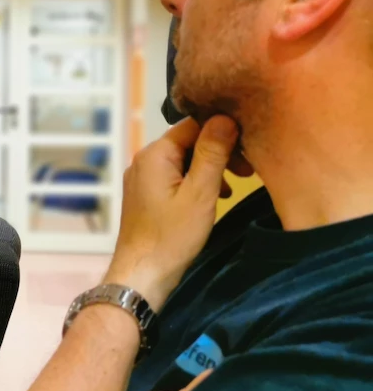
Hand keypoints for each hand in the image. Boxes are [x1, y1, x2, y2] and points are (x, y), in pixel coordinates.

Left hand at [108, 116, 238, 310]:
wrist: (142, 273)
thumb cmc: (172, 236)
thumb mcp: (201, 193)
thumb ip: (212, 154)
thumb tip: (225, 118)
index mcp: (155, 154)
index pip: (194, 125)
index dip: (224, 131)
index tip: (249, 148)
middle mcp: (144, 160)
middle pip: (189, 142)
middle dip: (220, 152)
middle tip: (248, 170)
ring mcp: (142, 177)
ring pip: (184, 160)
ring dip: (211, 168)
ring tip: (237, 185)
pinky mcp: (145, 194)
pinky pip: (175, 176)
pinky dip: (197, 181)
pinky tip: (216, 196)